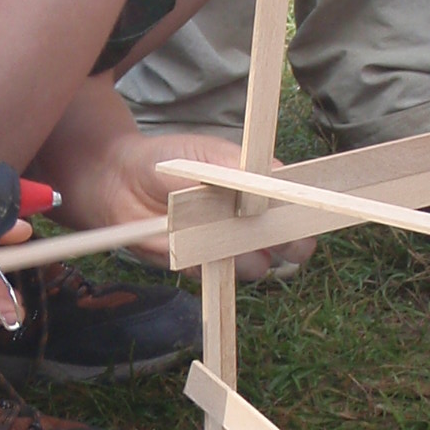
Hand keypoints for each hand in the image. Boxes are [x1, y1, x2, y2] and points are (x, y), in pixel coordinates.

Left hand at [149, 131, 316, 283]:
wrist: (120, 180)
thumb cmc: (170, 160)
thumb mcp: (209, 154)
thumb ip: (241, 166)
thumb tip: (277, 173)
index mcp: (260, 195)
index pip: (297, 212)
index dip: (307, 218)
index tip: (308, 217)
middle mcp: (249, 226)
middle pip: (289, 247)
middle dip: (290, 244)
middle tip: (277, 235)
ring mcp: (225, 248)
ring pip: (256, 266)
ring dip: (246, 253)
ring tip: (221, 230)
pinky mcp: (198, 267)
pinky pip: (216, 275)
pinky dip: (210, 262)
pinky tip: (195, 244)